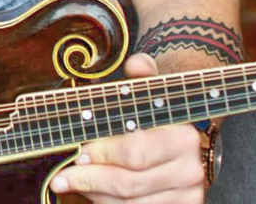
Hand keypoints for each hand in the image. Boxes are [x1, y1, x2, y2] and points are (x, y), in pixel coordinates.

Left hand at [49, 54, 206, 202]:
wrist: (180, 143)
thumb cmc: (156, 116)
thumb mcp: (151, 91)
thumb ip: (142, 75)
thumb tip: (136, 64)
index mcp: (184, 137)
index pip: (136, 152)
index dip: (103, 154)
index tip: (80, 152)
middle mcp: (190, 170)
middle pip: (129, 183)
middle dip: (91, 178)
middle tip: (65, 174)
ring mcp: (186, 195)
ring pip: (129, 203)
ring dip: (95, 193)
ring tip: (72, 182)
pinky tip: (93, 192)